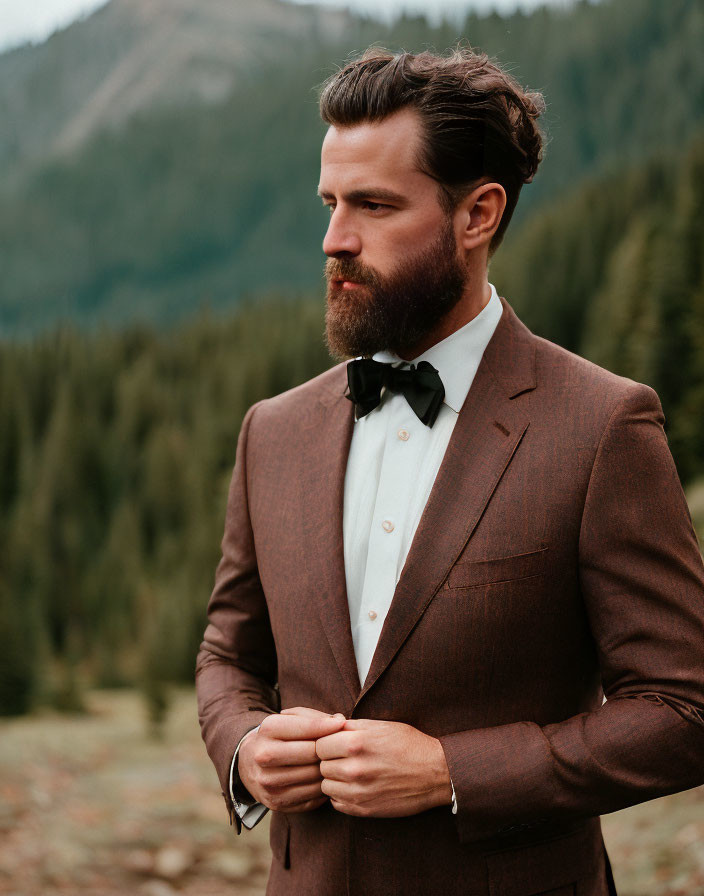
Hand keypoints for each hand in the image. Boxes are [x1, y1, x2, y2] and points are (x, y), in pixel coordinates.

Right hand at [238, 706, 345, 811]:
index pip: (307, 728)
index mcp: (268, 729)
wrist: (247, 762)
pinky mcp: (275, 802)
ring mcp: (268, 782)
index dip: (328, 727)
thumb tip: (341, 722)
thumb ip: (315, 718)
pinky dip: (322, 788)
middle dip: (329, 750)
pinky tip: (323, 779)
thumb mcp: (289, 719)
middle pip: (311, 753)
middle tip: (339, 747)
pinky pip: (311, 797)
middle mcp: (264, 756)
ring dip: (328, 770)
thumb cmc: (277, 736)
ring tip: (332, 763)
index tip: (342, 725)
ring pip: (313, 776)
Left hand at [316, 718, 452, 816]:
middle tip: (344, 757)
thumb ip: (350, 726)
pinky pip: (336, 803)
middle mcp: (354, 768)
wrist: (435, 773)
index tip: (335, 743)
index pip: (319, 744)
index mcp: (356, 743)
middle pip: (321, 765)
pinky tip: (356, 786)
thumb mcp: (380, 726)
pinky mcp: (363, 810)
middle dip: (330, 760)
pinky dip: (341, 795)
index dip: (327, 742)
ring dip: (334, 778)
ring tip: (351, 772)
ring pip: (326, 785)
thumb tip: (328, 724)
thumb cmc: (408, 744)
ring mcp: (358, 792)